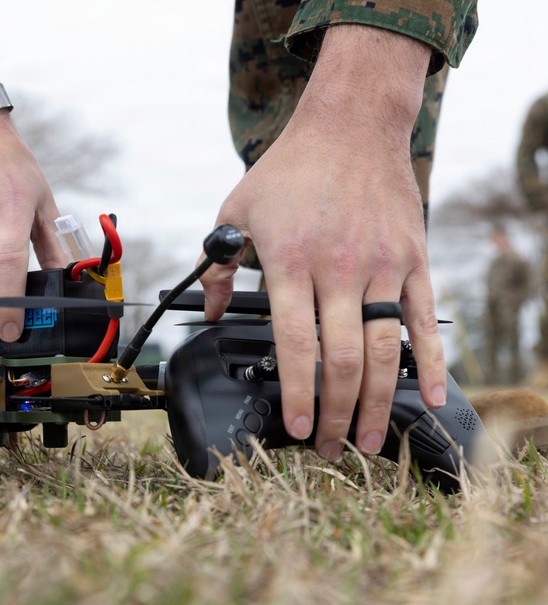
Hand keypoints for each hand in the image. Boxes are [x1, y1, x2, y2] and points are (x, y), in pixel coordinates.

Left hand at [198, 25, 446, 459]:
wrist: (351, 124)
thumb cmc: (289, 170)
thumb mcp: (234, 212)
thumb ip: (217, 267)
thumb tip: (206, 312)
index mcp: (291, 263)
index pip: (296, 345)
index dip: (297, 394)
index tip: (294, 428)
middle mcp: (339, 269)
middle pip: (342, 359)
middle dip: (334, 412)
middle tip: (328, 447)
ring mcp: (383, 266)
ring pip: (385, 350)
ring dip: (376, 402)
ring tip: (366, 438)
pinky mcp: (414, 260)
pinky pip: (425, 321)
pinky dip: (430, 363)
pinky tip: (427, 397)